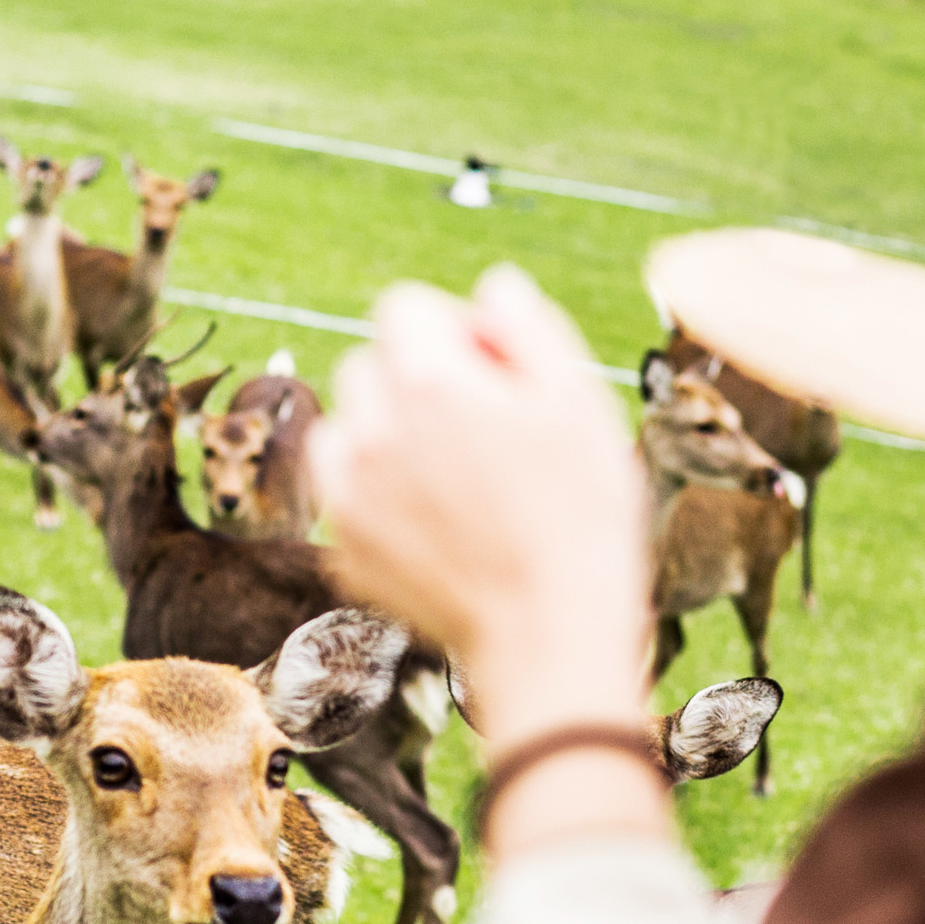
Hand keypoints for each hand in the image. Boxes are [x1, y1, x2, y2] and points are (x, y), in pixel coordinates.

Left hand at [313, 269, 669, 852]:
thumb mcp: (578, 399)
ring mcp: (346, 494)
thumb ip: (527, 324)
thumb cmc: (581, 513)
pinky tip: (439, 527)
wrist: (550, 634)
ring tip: (453, 479)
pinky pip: (348, 495)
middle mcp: (368, 428)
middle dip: (414, 381)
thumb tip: (493, 289)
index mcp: (426, 380)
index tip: (492, 369)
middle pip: (369, 366)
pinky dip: (380, 497)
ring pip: (347, 430)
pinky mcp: (343, 547)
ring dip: (387, 436)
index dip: (452, 329)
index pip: (404, 307)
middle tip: (480, 429)